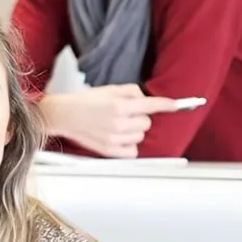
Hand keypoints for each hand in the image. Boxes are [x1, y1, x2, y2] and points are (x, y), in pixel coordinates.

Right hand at [37, 85, 179, 157]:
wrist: (64, 115)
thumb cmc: (85, 101)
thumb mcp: (109, 89)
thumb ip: (132, 92)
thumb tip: (147, 99)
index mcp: (119, 106)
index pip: (151, 105)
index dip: (167, 105)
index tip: (177, 105)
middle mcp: (118, 123)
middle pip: (147, 123)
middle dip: (140, 117)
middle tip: (126, 114)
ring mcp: (114, 139)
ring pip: (141, 137)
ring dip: (134, 131)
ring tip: (119, 125)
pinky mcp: (109, 151)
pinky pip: (133, 151)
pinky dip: (129, 145)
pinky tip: (119, 138)